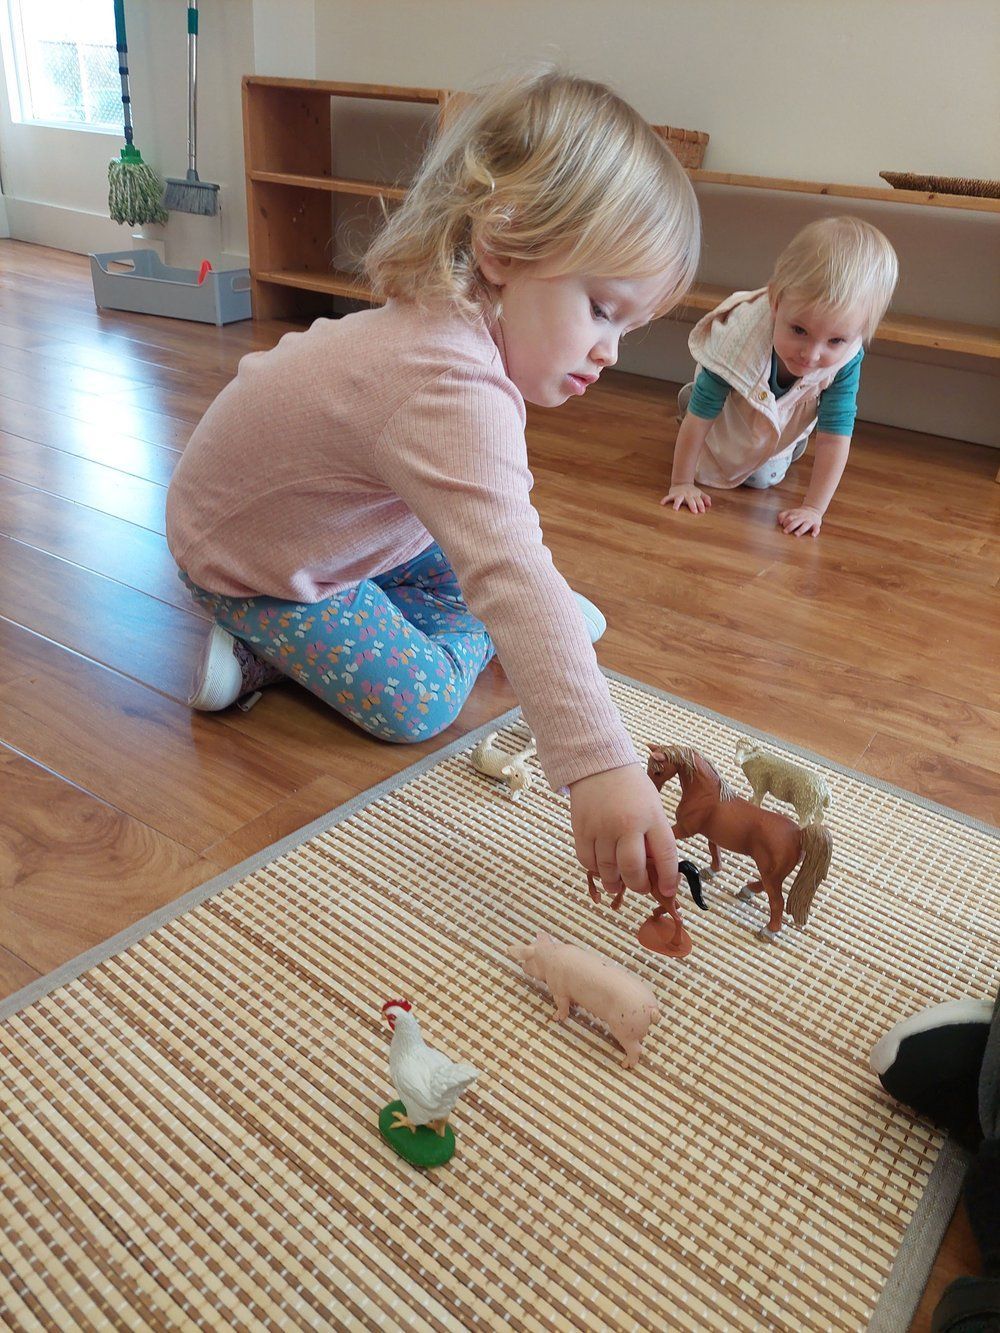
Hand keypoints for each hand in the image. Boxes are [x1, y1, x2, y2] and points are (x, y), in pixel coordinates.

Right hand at [569, 764, 678, 899]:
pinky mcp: (582, 828)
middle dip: (638, 886)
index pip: (665, 855)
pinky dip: (595, 870)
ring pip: (608, 870)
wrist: (600, 764)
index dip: (668, 879)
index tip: (668, 891)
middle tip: (639, 887)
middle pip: (633, 870)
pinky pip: (587, 861)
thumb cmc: (632, 789)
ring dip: (614, 883)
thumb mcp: (653, 808)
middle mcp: (627, 823)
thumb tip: (654, 872)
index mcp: (652, 816)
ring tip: (617, 883)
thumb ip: (654, 838)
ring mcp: (602, 827)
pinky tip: (601, 867)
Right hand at [660, 483, 710, 513]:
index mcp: (694, 494)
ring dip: (677, 503)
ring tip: (675, 509)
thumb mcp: (699, 493)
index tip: (702, 511)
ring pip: (678, 499)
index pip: (698, 500)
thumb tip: (710, 504)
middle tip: (694, 512)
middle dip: (692, 505)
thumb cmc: (692, 491)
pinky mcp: (673, 494)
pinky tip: (662, 503)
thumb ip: (705, 498)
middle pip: (690, 500)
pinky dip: (665, 500)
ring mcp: (680, 494)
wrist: (682, 482)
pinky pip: (668, 497)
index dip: (701, 505)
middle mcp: (687, 494)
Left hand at [778, 505, 822, 536]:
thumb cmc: (798, 514)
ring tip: (796, 534)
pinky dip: (815, 531)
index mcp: (795, 515)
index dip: (785, 522)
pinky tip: (813, 535)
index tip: (783, 526)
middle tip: (785, 532)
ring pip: (805, 525)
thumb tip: (780, 522)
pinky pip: (816, 528)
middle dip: (790, 527)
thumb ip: (782, 515)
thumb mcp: (790, 512)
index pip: (789, 518)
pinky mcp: (816, 524)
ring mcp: (809, 521)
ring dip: (800, 530)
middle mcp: (802, 518)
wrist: (813, 510)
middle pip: (796, 522)